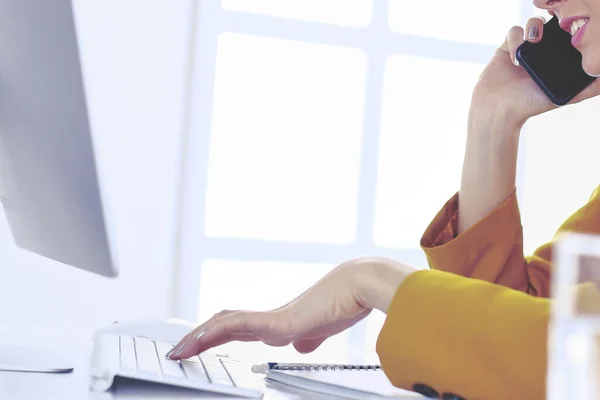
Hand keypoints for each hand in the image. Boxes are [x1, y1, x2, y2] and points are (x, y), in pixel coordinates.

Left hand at [168, 257, 415, 359]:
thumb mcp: (322, 328)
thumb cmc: (344, 303)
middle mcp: (270, 318)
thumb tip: (301, 343)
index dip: (216, 335)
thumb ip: (309, 335)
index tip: (198, 346)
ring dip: (199, 336)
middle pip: (224, 324)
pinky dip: (216, 332)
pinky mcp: (279, 322)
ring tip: (180, 350)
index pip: (238, 328)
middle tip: (177, 349)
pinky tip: (201, 340)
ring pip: (225, 324)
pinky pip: (238, 326)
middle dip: (199, 337)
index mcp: (279, 321)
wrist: (357, 286)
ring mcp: (272, 319)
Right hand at [471, 16, 599, 127]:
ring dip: (534, 27)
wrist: (498, 110)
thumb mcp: (564, 98)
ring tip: (533, 41)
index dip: (568, 28)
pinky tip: (516, 55)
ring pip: (532, 24)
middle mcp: (540, 53)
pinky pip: (514, 32)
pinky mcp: (506, 49)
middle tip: (554, 28)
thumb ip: (587, 90)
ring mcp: (523, 50)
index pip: (566, 36)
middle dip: (552, 23)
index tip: (569, 29)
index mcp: (555, 60)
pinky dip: (516, 38)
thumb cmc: (528, 106)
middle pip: (551, 25)